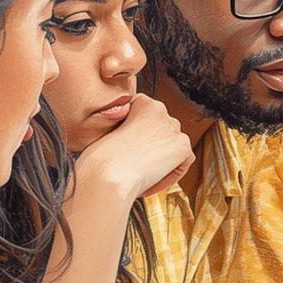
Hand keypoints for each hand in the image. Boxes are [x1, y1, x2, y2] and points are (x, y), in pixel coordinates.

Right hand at [74, 94, 194, 201]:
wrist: (107, 174)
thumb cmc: (99, 159)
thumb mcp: (108, 133)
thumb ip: (127, 129)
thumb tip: (140, 142)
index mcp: (141, 101)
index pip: (148, 119)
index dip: (137, 140)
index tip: (127, 155)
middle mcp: (160, 108)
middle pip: (163, 133)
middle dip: (152, 150)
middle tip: (136, 166)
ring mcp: (173, 127)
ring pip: (173, 148)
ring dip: (162, 163)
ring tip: (142, 175)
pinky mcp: (183, 146)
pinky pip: (182, 163)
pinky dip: (170, 175)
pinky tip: (152, 182)